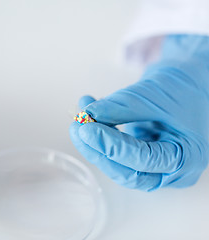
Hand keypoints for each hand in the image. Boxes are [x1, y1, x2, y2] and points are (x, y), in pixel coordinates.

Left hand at [70, 35, 208, 190]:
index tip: (87, 129)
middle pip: (128, 171)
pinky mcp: (142, 159)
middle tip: (77, 127)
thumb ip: (121, 106)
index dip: (111, 145)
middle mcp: (173, 170)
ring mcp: (157, 167)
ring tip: (80, 118)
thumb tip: (89, 114)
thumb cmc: (182, 88)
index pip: (144, 159)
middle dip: (98, 150)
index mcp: (187, 157)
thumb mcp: (153, 94)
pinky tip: (89, 115)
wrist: (189, 85)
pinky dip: (101, 136)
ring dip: (94, 144)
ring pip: (119, 166)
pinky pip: (117, 154)